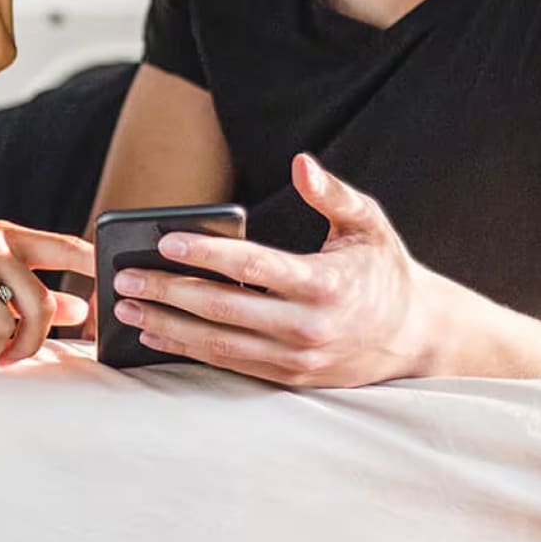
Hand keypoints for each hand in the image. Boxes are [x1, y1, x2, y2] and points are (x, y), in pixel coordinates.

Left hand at [110, 154, 444, 386]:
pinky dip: (188, 350)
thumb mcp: (368, 223)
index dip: (208, 255)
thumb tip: (301, 163)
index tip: (166, 241)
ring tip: (126, 306)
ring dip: (168, 325)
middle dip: (169, 292)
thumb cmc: (383, 269)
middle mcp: (308, 326)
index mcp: (325, 284)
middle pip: (225, 309)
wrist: (416, 336)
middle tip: (124, 276)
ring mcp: (296, 359)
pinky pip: (229, 365)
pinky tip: (154, 333)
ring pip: (220, 344)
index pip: (254, 267)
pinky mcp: (288, 378)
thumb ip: (332, 193)